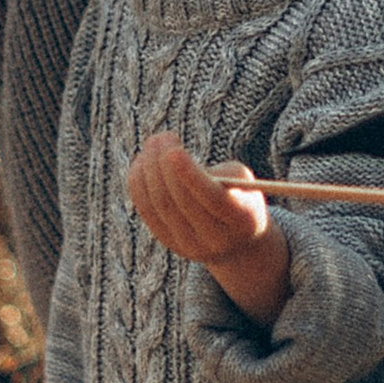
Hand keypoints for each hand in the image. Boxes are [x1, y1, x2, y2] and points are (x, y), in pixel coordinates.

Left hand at [127, 133, 292, 322]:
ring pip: (159, 205)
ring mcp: (189, 245)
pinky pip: (146, 209)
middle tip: (161, 137)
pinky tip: (143, 160)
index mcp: (243, 221)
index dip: (191, 175)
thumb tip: (174, 158)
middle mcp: (215, 240)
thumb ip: (216, 170)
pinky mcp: (169, 241)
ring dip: (149, 168)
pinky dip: (140, 182)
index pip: (213, 199)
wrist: (236, 240)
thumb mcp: (242, 180)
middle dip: (164, 165)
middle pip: (180, 202)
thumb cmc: (239, 196)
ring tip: (153, 143)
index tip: (174, 151)